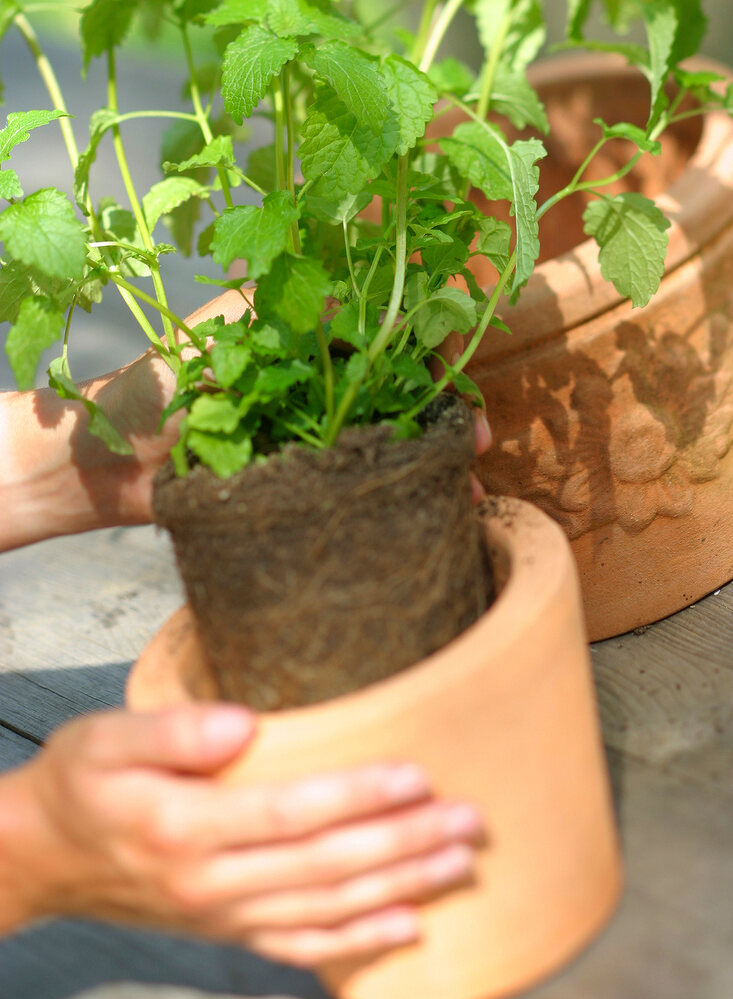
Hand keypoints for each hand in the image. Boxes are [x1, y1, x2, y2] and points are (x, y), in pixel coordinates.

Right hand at [0, 705, 481, 966]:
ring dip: (401, 886)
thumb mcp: (104, 738)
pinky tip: (408, 926)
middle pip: (326, 865)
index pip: (289, 812)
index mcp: (184, 827)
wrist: (45, 857)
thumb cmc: (80, 785)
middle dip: (405, 842)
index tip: (417, 773)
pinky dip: (359, 941)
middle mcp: (211, 882)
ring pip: (327, 907)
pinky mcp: (230, 931)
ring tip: (461, 862)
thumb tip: (243, 726)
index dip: (357, 794)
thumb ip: (173, 730)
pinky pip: (303, 945)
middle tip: (470, 818)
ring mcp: (224, 916)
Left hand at [109, 297, 490, 520]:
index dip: (429, 344)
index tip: (455, 364)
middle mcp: (317, 381)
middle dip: (444, 411)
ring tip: (466, 491)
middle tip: (476, 441)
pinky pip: (362, 483)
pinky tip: (433, 512)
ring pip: (390, 439)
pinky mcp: (305, 480)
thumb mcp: (233, 336)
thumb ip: (299, 308)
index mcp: (303, 333)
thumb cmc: (162, 386)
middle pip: (400, 389)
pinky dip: (398, 494)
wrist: (114, 465)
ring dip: (432, 460)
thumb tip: (373, 267)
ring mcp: (314, 433)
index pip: (385, 328)